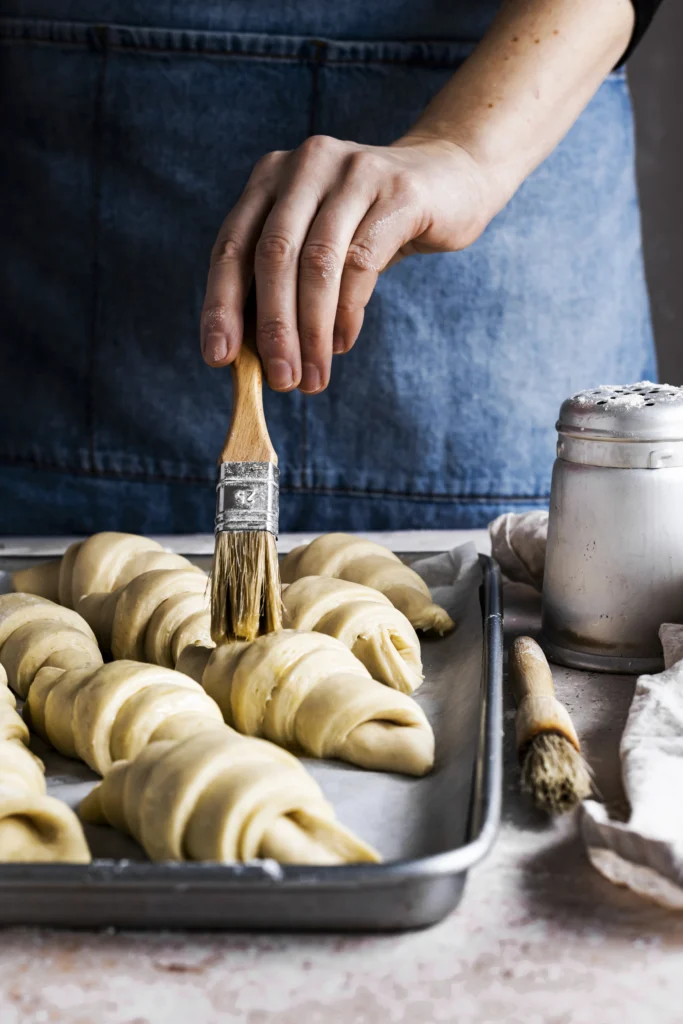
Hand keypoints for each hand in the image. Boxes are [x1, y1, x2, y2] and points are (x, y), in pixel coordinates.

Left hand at [200, 135, 497, 392]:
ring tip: (313, 376)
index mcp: (271, 176)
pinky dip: (348, 312)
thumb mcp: (319, 243)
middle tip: (280, 380)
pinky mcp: (398, 193)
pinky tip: (342, 342)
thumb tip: (254, 355)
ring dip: (312, 331)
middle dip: (273, 328)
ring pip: (318, 263)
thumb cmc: (371, 223)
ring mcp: (353, 172)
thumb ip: (284, 282)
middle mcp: (305, 165)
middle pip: (273, 255)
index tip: (218, 358)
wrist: (451, 179)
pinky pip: (363, 262)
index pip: (232, 246)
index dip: (221, 305)